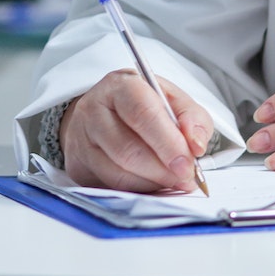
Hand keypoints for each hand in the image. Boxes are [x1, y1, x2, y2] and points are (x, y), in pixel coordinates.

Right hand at [58, 71, 212, 192]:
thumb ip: (192, 118)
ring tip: (173, 181)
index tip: (188, 161)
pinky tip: (154, 184)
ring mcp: (82, 140)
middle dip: (162, 169)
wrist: (104, 112)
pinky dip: (138, 190)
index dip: (168, 141)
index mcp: (122, 86)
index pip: (143, 113)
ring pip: (118, 172)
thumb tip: (196, 144)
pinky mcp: (78, 165)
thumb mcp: (173, 100)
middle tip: (185, 177)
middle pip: (128, 148)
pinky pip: (111, 186)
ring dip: (152, 182)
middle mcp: (95, 110)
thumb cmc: (142, 106)